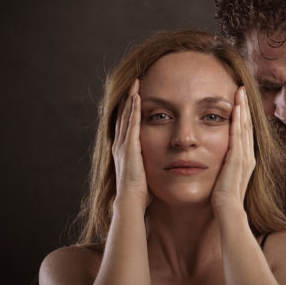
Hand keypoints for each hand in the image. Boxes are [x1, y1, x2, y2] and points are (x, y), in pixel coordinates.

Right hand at [112, 79, 149, 209]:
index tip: (136, 96)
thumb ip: (151, 165)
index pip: (127, 125)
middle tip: (133, 82)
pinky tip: (137, 97)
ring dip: (130, 99)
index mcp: (125, 151)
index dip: (130, 110)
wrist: (131, 201)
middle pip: (124, 115)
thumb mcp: (146, 173)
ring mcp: (123, 145)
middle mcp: (121, 145)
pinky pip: (132, 124)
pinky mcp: (129, 147)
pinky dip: (134, 109)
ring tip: (135, 83)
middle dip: (128, 99)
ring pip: (126, 116)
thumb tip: (164, 164)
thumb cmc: (141, 193)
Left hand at [212, 86, 254, 212]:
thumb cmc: (222, 197)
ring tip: (240, 92)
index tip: (239, 100)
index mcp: (245, 159)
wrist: (227, 209)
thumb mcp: (223, 175)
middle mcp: (248, 155)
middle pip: (247, 125)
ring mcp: (245, 156)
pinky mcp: (239, 159)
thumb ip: (222, 164)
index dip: (243, 115)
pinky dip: (238, 121)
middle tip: (242, 89)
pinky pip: (239, 136)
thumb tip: (215, 157)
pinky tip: (236, 108)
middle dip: (245, 106)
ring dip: (243, 108)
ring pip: (245, 127)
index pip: (244, 132)